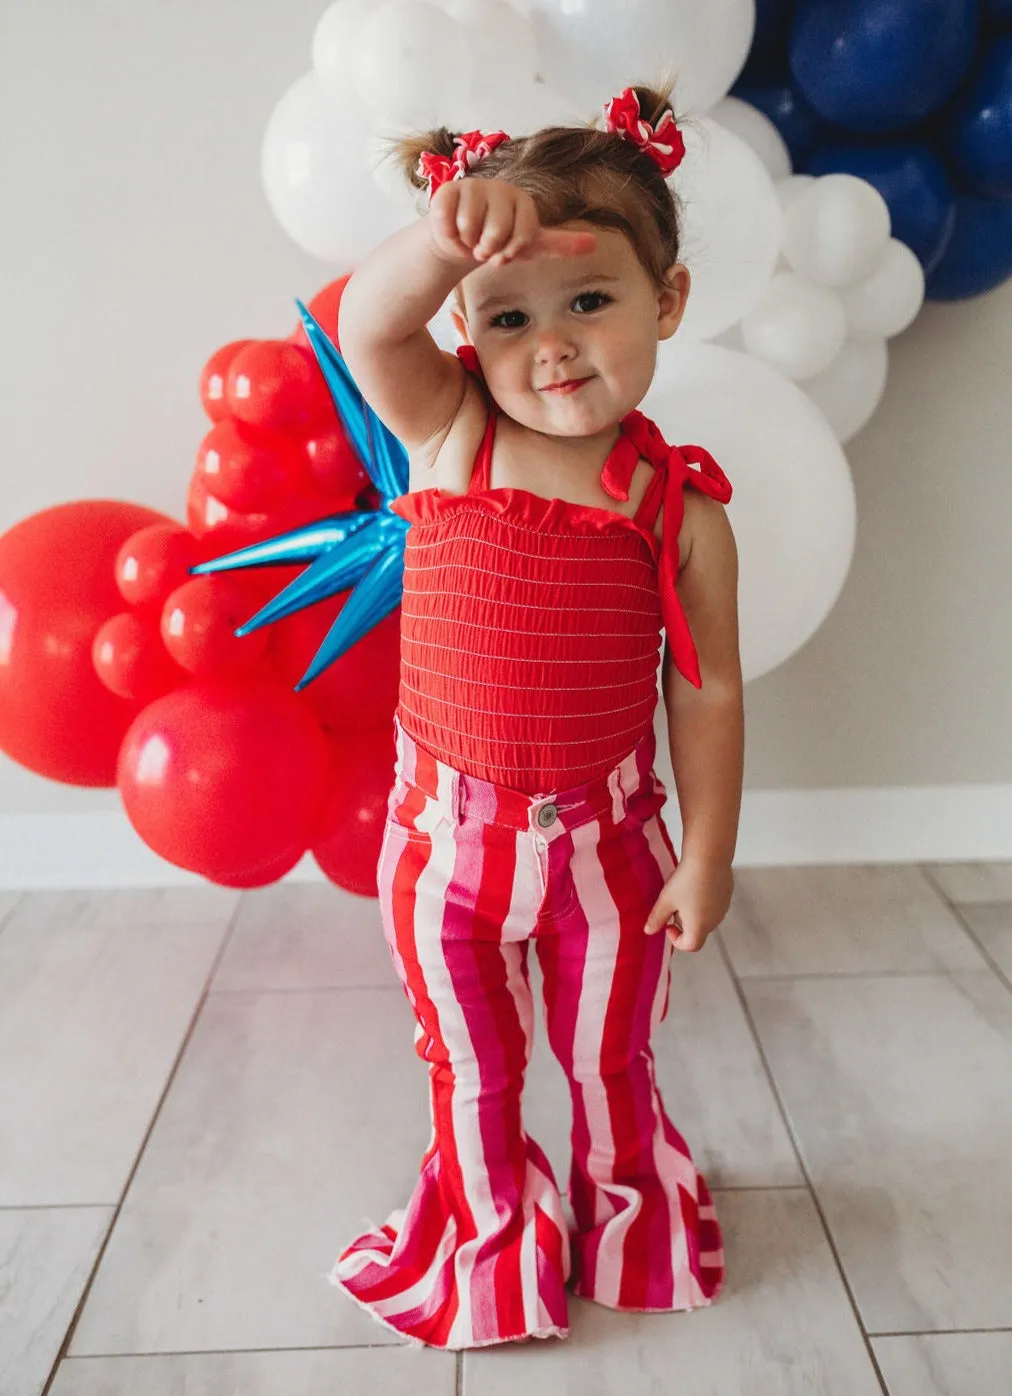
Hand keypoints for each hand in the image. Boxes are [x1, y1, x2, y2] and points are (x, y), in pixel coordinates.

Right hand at [428, 178, 596, 267]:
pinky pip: (448, 221)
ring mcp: (474, 187)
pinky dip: (449, 235)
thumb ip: (560, 244)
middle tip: (483, 247)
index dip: (510, 251)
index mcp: (523, 202)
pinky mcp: (448, 191)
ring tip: (469, 237)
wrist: (461, 239)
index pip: (523, 235)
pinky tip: (452, 230)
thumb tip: (593, 243)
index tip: (505, 254)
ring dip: (466, 242)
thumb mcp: (530, 245)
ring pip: (470, 228)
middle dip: (486, 250)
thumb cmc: (497, 241)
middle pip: (495, 232)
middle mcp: (500, 189)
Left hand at [644, 858, 733, 952]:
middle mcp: (714, 921)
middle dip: (683, 923)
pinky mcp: (727, 895)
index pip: (690, 946)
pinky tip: (696, 884)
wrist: (709, 856)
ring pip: (706, 918)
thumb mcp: (666, 899)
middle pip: (698, 932)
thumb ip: (657, 918)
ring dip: (693, 912)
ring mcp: (723, 908)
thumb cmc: (686, 880)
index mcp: (699, 927)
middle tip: (673, 905)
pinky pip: (713, 905)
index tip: (667, 924)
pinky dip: (703, 902)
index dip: (676, 940)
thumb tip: (648, 931)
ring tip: (684, 892)